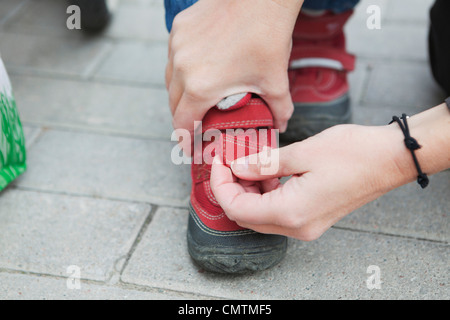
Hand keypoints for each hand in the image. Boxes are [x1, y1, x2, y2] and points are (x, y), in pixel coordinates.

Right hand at [166, 0, 301, 153]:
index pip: (183, 123)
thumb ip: (279, 109)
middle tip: (197, 125)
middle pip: (173, 104)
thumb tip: (281, 123)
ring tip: (197, 98)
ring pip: (169, 80)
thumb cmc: (266, 34)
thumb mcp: (275, 80)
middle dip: (184, 119)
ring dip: (180, 94)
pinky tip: (198, 69)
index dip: (185, 140)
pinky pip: (174, 57)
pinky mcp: (179, 29)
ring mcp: (177, 46)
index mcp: (201, 86)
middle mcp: (182, 67)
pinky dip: (182, 68)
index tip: (189, 147)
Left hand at [210, 124, 412, 240]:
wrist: (390, 159)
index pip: (237, 209)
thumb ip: (263, 163)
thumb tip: (236, 167)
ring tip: (251, 163)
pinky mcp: (311, 218)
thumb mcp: (302, 152)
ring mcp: (305, 226)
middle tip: (230, 160)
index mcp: (292, 212)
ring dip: (248, 190)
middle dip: (231, 188)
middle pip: (245, 216)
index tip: (219, 161)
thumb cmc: (354, 153)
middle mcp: (297, 227)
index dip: (220, 185)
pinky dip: (265, 193)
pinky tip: (269, 171)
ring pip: (259, 215)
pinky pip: (276, 211)